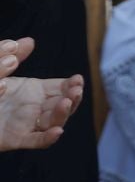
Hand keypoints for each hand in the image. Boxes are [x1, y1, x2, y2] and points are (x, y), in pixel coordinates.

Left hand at [0, 38, 83, 152]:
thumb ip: (10, 55)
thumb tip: (29, 41)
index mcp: (34, 92)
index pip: (61, 88)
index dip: (72, 84)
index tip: (77, 79)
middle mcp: (35, 108)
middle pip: (62, 105)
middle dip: (73, 97)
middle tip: (75, 90)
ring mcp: (27, 124)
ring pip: (52, 122)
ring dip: (62, 114)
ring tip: (66, 103)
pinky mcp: (16, 139)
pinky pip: (36, 141)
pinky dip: (48, 138)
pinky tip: (56, 132)